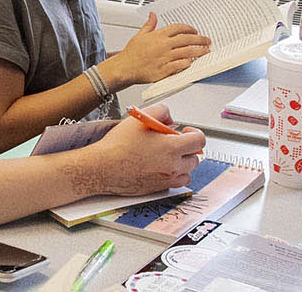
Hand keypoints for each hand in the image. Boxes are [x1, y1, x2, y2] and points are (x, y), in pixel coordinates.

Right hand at [79, 113, 205, 195]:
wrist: (102, 168)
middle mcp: (173, 166)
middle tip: (174, 142)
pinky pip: (176, 183)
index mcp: (171, 148)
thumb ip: (161, 111)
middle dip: (187, 148)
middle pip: (195, 157)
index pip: (199, 141)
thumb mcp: (140, 118)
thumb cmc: (117, 145)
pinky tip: (161, 167)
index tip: (187, 131)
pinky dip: (174, 175)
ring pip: (188, 172)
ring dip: (182, 162)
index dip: (195, 133)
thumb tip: (170, 118)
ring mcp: (167, 180)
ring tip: (168, 155)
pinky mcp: (158, 189)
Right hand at [105, 13, 209, 85]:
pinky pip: (181, 65)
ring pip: (187, 52)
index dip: (189, 28)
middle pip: (187, 39)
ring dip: (199, 51)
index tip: (195, 31)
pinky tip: (193, 63)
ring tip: (206, 51)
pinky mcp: (165, 70)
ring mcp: (165, 58)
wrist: (125, 68)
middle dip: (200, 39)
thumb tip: (152, 14)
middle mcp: (163, 45)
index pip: (179, 28)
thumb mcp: (140, 35)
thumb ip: (149, 25)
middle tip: (207, 41)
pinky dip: (188, 63)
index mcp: (158, 35)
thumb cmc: (131, 53)